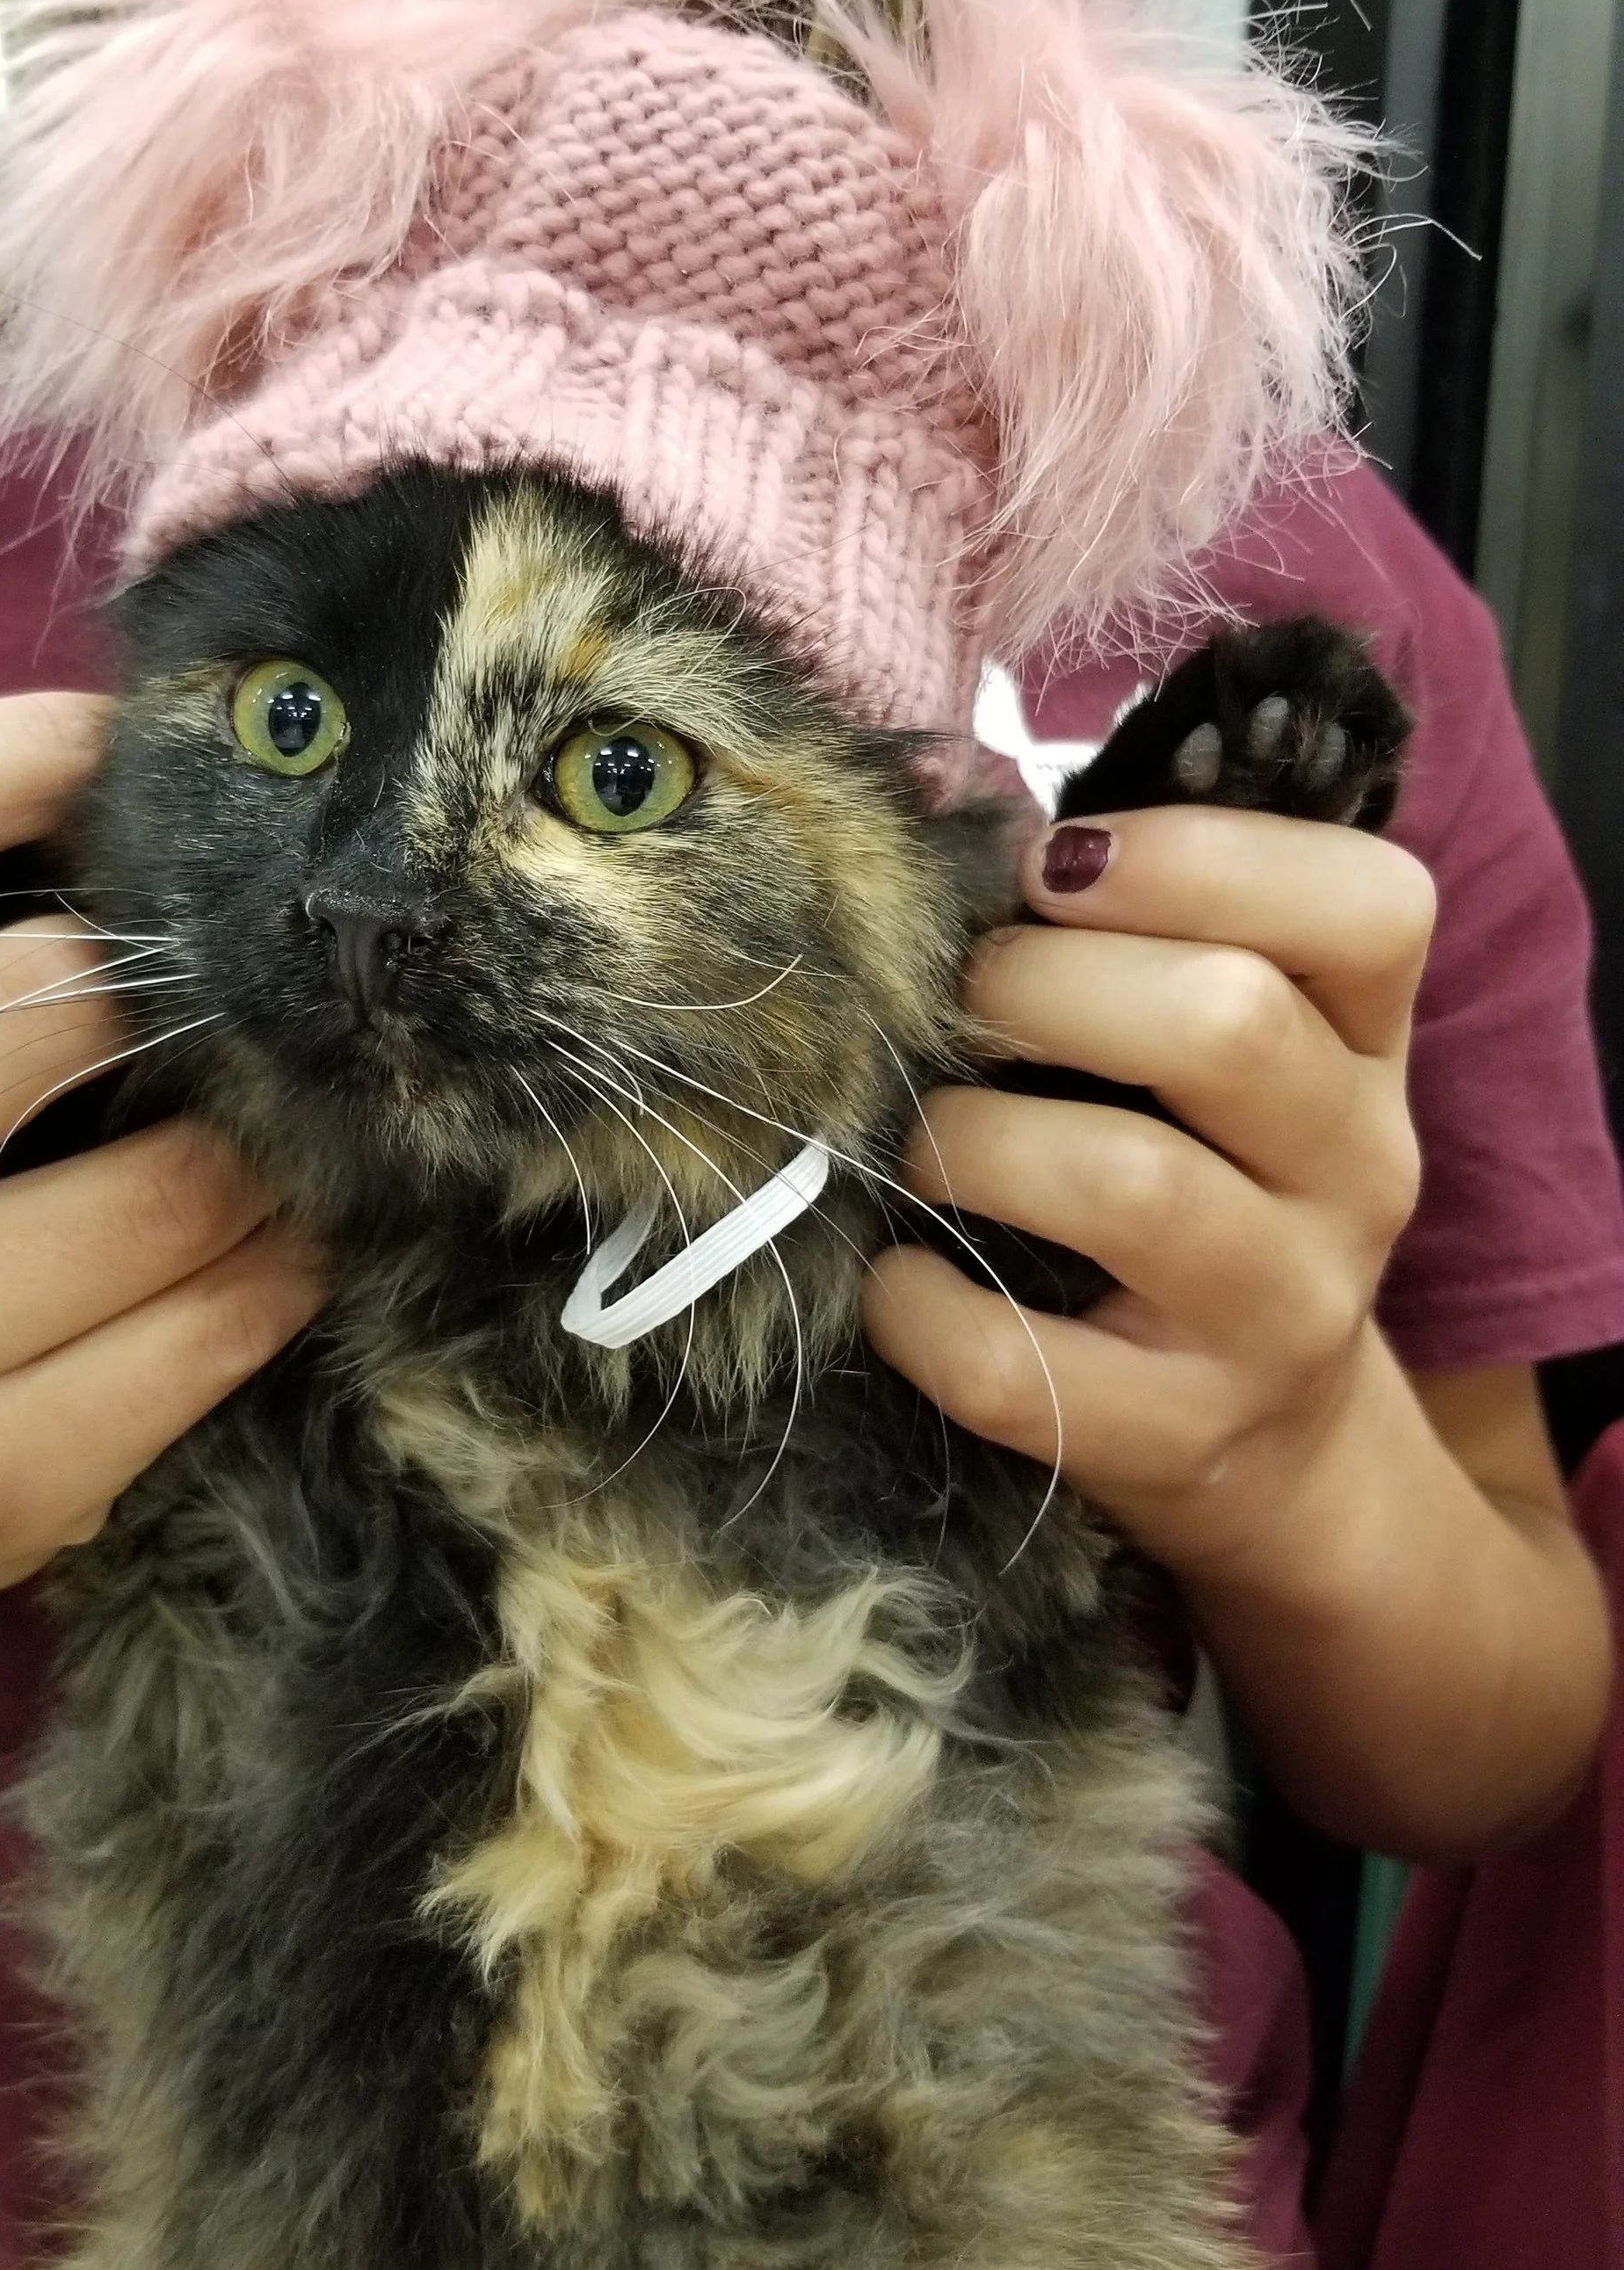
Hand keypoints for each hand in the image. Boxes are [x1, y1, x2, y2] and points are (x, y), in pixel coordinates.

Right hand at [0, 691, 325, 1645]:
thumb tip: (165, 763)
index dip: (14, 746)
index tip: (136, 752)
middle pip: (48, 998)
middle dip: (186, 987)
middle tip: (249, 992)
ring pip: (173, 1189)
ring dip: (267, 1154)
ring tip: (274, 1138)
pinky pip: (208, 1334)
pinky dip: (277, 1277)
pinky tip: (272, 1255)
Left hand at [860, 804, 1434, 1587]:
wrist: (1273, 1450)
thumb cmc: (1198, 1188)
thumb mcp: (1219, 1062)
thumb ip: (1135, 941)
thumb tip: (948, 819)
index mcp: (1368, 1042)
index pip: (1371, 902)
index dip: (1199, 855)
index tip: (1054, 866)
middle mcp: (1358, 1169)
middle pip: (1227, 1019)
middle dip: (1042, 984)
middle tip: (962, 1005)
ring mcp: (1284, 1313)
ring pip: (1130, 1185)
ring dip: (973, 1140)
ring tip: (921, 1144)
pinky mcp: (1185, 1435)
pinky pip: (1018, 1365)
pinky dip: (921, 1309)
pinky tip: (898, 1278)